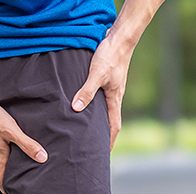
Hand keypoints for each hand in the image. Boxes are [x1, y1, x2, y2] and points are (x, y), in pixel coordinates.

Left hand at [72, 29, 132, 149]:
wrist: (120, 37)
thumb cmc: (110, 55)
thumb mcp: (97, 74)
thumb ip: (86, 91)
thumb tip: (76, 109)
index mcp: (114, 99)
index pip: (114, 126)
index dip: (109, 140)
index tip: (103, 153)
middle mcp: (114, 96)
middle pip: (109, 121)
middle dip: (102, 136)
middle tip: (90, 147)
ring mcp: (110, 89)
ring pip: (103, 111)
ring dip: (96, 122)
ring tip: (84, 132)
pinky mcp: (105, 81)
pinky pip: (99, 100)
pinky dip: (92, 108)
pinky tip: (82, 108)